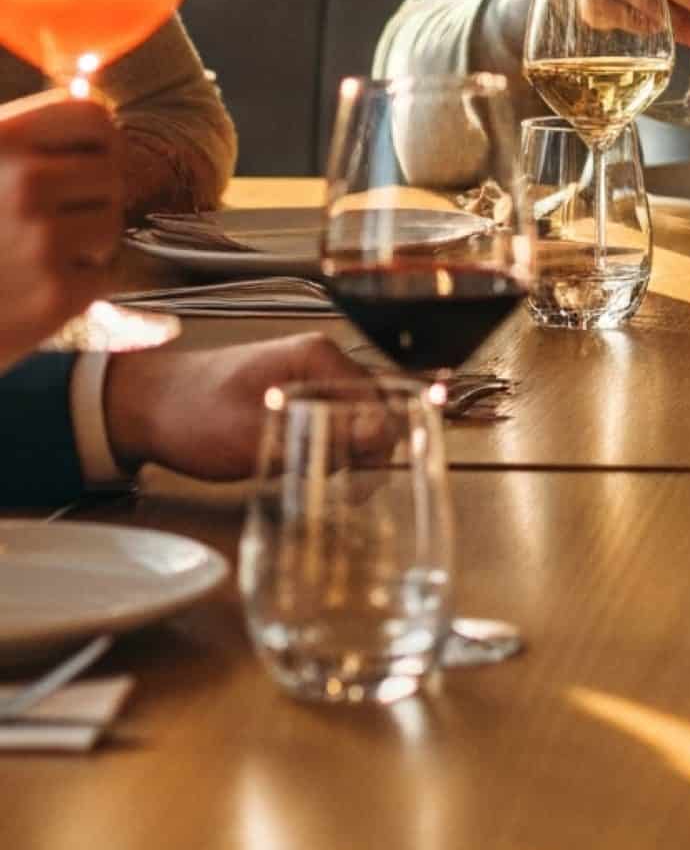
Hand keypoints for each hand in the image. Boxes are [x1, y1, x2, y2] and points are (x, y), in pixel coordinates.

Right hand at [0, 92, 122, 367]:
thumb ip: (20, 143)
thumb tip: (91, 111)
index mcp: (1, 140)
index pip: (93, 119)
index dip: (97, 143)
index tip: (84, 165)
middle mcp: (24, 184)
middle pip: (112, 174)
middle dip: (90, 200)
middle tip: (53, 224)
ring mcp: (41, 241)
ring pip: (110, 226)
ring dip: (85, 245)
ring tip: (36, 258)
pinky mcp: (53, 296)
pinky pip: (102, 277)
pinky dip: (77, 288)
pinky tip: (31, 292)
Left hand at [102, 333, 374, 479]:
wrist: (144, 407)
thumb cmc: (194, 415)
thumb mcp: (258, 434)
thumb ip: (322, 436)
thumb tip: (383, 437)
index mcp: (320, 358)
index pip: (382, 398)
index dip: (384, 442)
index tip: (370, 482)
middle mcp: (322, 362)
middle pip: (374, 407)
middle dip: (367, 451)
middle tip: (346, 491)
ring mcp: (309, 378)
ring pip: (354, 419)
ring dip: (345, 453)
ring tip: (315, 480)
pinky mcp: (296, 398)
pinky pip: (331, 424)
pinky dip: (325, 450)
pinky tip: (303, 471)